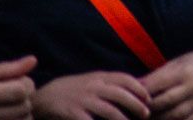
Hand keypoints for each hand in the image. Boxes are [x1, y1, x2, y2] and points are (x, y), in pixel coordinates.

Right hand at [31, 71, 149, 119]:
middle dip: (136, 104)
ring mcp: (83, 100)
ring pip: (109, 110)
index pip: (125, 79)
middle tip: (146, 114)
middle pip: (121, 94)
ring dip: (123, 119)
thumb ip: (110, 83)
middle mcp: (93, 86)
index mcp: (99, 77)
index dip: (139, 88)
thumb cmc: (73, 89)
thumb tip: (136, 86)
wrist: (44, 96)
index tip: (148, 98)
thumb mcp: (92, 80)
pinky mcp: (73, 113)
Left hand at [142, 48, 192, 119]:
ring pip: (173, 116)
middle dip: (148, 108)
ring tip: (147, 118)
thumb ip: (159, 74)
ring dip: (158, 119)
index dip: (142, 92)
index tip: (131, 96)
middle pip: (163, 102)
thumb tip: (136, 85)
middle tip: (135, 111)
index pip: (157, 84)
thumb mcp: (180, 62)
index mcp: (186, 71)